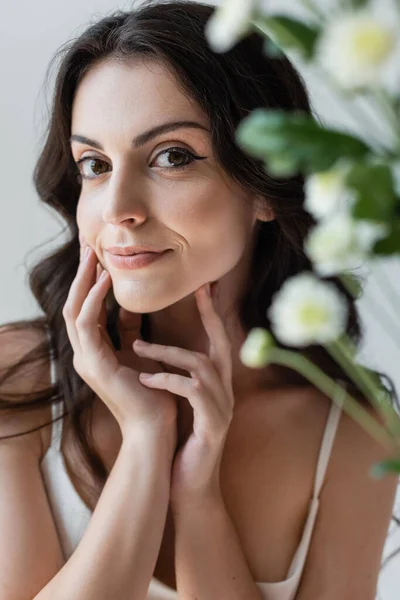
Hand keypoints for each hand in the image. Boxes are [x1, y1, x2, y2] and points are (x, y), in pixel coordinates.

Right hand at [62, 237, 177, 446]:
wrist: (156, 428)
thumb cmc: (154, 393)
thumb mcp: (140, 352)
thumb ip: (130, 331)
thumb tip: (130, 305)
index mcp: (96, 352)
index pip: (86, 309)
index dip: (91, 282)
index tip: (99, 256)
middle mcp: (86, 355)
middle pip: (74, 305)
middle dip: (81, 276)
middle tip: (88, 246)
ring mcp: (86, 361)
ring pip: (74, 311)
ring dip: (83, 281)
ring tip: (93, 255)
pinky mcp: (94, 365)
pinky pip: (87, 324)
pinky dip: (93, 299)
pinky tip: (104, 280)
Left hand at [133, 282, 233, 507]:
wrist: (189, 487)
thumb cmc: (180, 442)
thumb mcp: (176, 403)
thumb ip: (173, 375)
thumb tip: (153, 347)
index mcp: (215, 385)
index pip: (217, 342)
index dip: (212, 315)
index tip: (202, 289)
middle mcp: (224, 392)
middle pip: (221, 345)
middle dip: (210, 316)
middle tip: (197, 292)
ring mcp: (221, 408)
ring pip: (202, 365)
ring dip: (169, 352)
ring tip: (138, 346)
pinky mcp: (212, 424)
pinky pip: (192, 392)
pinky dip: (168, 380)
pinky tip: (145, 378)